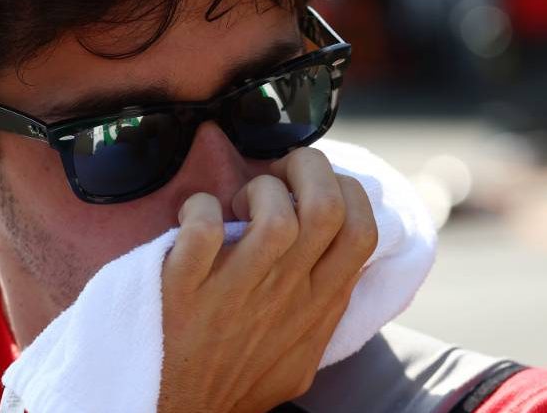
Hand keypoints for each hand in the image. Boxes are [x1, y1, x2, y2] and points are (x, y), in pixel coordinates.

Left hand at [159, 148, 377, 412]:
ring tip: (236, 204)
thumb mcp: (299, 356)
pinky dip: (199, 209)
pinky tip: (193, 217)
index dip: (346, 190)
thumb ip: (323, 314)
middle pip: (326, 206)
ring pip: (275, 213)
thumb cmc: (236, 379)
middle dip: (308, 168)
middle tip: (279, 173)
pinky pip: (204, 229)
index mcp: (316, 304)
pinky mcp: (185, 288)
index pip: (362, 230)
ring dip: (257, 191)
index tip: (314, 186)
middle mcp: (285, 294)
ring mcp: (236, 291)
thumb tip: (341, 274)